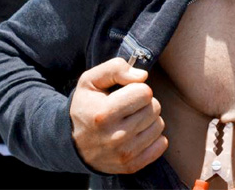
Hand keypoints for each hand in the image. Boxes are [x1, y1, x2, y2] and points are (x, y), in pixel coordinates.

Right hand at [70, 58, 167, 173]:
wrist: (73, 144)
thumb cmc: (87, 107)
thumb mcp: (91, 81)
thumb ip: (115, 68)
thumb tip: (142, 76)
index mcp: (103, 114)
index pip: (145, 92)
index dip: (137, 89)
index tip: (125, 94)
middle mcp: (114, 137)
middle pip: (154, 108)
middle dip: (144, 104)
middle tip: (128, 108)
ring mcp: (124, 154)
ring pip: (159, 125)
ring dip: (148, 120)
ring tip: (130, 120)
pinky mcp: (131, 166)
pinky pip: (161, 144)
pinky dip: (152, 137)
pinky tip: (136, 134)